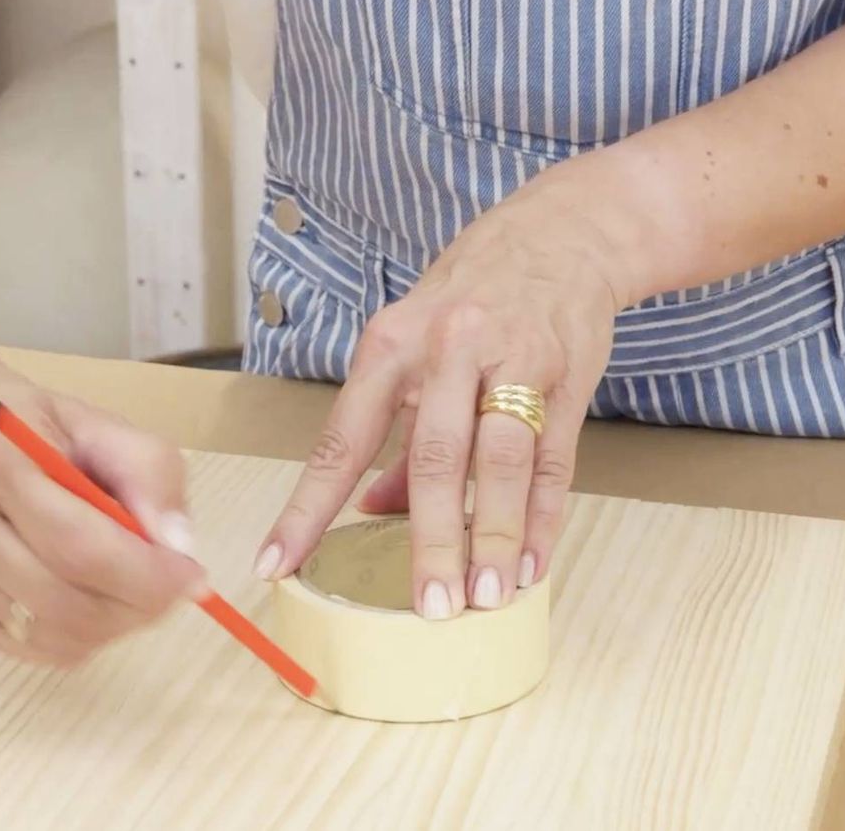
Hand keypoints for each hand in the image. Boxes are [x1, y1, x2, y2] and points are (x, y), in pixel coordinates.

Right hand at [0, 351, 205, 665]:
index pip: (82, 546)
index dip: (148, 574)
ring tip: (135, 587)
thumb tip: (178, 545)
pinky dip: (80, 635)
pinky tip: (92, 596)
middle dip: (140, 605)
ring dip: (115, 624)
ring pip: (53, 635)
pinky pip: (32, 647)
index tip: (192, 574)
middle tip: (172, 585)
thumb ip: (147, 472)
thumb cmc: (19, 417)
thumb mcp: (94, 420)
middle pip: (68, 602)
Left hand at [254, 156, 634, 616]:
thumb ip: (391, 432)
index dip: (308, 509)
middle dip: (432, 539)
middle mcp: (448, 350)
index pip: (342, 440)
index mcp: (392, 345)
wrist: (560, 236)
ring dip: (495, 537)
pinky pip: (552, 462)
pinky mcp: (567, 380)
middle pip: (434, 457)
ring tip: (485, 596)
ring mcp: (513, 363)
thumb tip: (366, 512)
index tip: (278, 565)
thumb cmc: (470, 299)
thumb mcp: (411, 344)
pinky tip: (532, 564)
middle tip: (429, 607)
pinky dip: (542, 519)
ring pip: (500, 463)